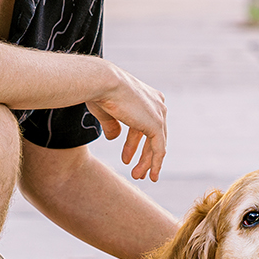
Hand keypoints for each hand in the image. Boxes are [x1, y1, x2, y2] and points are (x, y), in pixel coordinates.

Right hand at [87, 60, 166, 181]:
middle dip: (143, 155)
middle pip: (153, 135)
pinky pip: (159, 149)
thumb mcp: (106, 112)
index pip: (144, 124)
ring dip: (147, 162)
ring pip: (157, 145)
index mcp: (147, 97)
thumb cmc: (99, 92)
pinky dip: (155, 164)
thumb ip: (112, 125)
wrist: (102, 82)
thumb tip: (113, 137)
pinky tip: (151, 175)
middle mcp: (157, 104)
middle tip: (136, 170)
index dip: (134, 143)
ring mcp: (159, 113)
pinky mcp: (157, 124)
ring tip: (137, 176)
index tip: (126, 157)